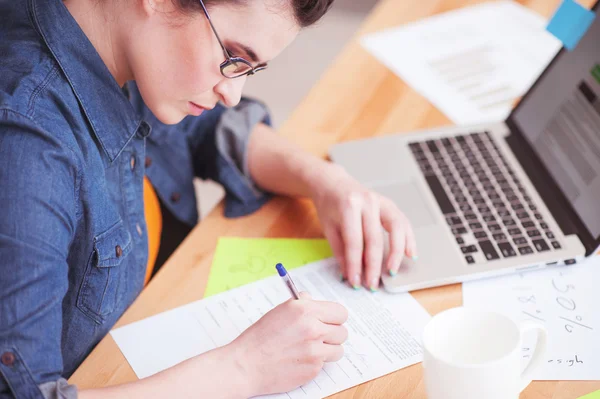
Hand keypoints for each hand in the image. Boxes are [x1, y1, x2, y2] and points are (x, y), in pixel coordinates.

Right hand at [227, 293, 347, 396]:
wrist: (246, 364)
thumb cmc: (260, 337)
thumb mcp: (280, 311)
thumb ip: (302, 304)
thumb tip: (314, 301)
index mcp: (305, 310)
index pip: (340, 312)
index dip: (335, 317)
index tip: (330, 321)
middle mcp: (313, 329)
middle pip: (342, 332)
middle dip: (332, 334)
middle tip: (319, 336)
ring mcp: (315, 351)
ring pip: (338, 350)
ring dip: (328, 350)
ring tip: (310, 349)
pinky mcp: (313, 369)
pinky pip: (325, 364)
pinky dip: (315, 363)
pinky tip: (299, 359)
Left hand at [309, 164, 416, 290]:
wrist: (332, 183)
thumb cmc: (329, 206)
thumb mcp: (328, 228)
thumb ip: (340, 251)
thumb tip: (350, 275)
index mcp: (348, 206)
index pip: (354, 241)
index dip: (356, 264)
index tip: (356, 282)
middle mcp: (367, 201)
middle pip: (375, 239)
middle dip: (374, 265)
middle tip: (373, 283)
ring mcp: (380, 201)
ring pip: (396, 229)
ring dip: (396, 253)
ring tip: (392, 271)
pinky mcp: (389, 204)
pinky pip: (403, 222)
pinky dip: (408, 239)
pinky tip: (410, 254)